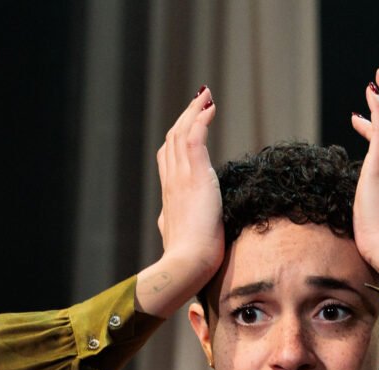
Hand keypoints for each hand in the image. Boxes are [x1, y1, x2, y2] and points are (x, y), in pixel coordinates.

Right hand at [136, 86, 223, 315]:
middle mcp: (172, 182)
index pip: (169, 158)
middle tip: (199, 100)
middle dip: (185, 118)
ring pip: (182, 134)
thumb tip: (171, 222)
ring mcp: (181, 179)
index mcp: (169, 195)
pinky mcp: (195, 179)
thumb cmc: (189, 260)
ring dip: (193, 113)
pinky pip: (194, 139)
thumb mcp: (180, 239)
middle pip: (173, 139)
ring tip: (206, 97)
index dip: (177, 138)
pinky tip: (209, 108)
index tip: (189, 124)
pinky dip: (200, 120)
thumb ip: (178, 224)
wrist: (188, 264)